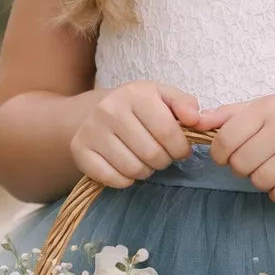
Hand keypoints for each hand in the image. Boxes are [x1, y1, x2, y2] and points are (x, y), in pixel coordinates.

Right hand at [70, 80, 198, 188]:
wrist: (97, 111)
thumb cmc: (140, 107)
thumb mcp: (164, 97)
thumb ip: (185, 104)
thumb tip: (195, 119)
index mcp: (135, 93)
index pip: (168, 132)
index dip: (180, 148)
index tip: (181, 150)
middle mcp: (109, 109)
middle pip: (151, 153)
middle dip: (164, 161)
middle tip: (161, 156)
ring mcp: (91, 130)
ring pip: (132, 169)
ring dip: (145, 171)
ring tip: (145, 160)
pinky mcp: (79, 150)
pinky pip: (111, 179)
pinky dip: (124, 180)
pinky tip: (126, 168)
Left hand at [189, 94, 274, 202]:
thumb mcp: (269, 105)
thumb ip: (230, 114)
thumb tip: (195, 122)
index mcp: (269, 108)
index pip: (225, 140)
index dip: (220, 153)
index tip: (228, 155)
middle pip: (239, 164)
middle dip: (243, 167)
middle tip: (257, 160)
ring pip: (258, 182)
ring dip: (262, 180)